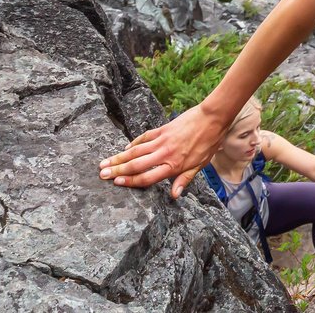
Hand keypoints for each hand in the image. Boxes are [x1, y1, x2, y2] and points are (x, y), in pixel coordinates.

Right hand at [99, 105, 225, 198]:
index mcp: (173, 165)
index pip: (147, 177)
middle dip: (117, 170)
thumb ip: (184, 179)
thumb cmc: (208, 143)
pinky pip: (143, 138)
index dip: (130, 181)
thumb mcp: (200, 165)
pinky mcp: (162, 129)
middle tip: (102, 174)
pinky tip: (125, 149)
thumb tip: (174, 196)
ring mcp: (161, 140)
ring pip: (135, 151)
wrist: (212, 118)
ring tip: (105, 163)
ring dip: (119, 157)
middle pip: (136, 164)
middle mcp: (164, 154)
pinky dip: (133, 143)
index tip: (116, 182)